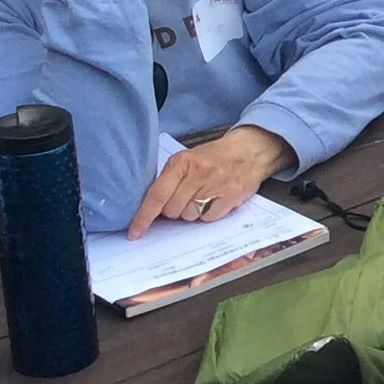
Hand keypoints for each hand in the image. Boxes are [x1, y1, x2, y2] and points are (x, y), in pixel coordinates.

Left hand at [128, 125, 293, 237]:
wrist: (249, 151)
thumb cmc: (213, 157)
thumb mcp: (187, 159)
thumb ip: (170, 179)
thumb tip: (152, 208)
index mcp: (182, 162)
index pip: (157, 194)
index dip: (144, 216)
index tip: (135, 232)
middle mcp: (198, 173)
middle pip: (172, 210)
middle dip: (174, 210)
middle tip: (185, 198)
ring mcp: (216, 184)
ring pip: (189, 216)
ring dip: (192, 212)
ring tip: (203, 197)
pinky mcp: (231, 196)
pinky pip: (209, 218)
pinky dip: (208, 214)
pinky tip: (214, 201)